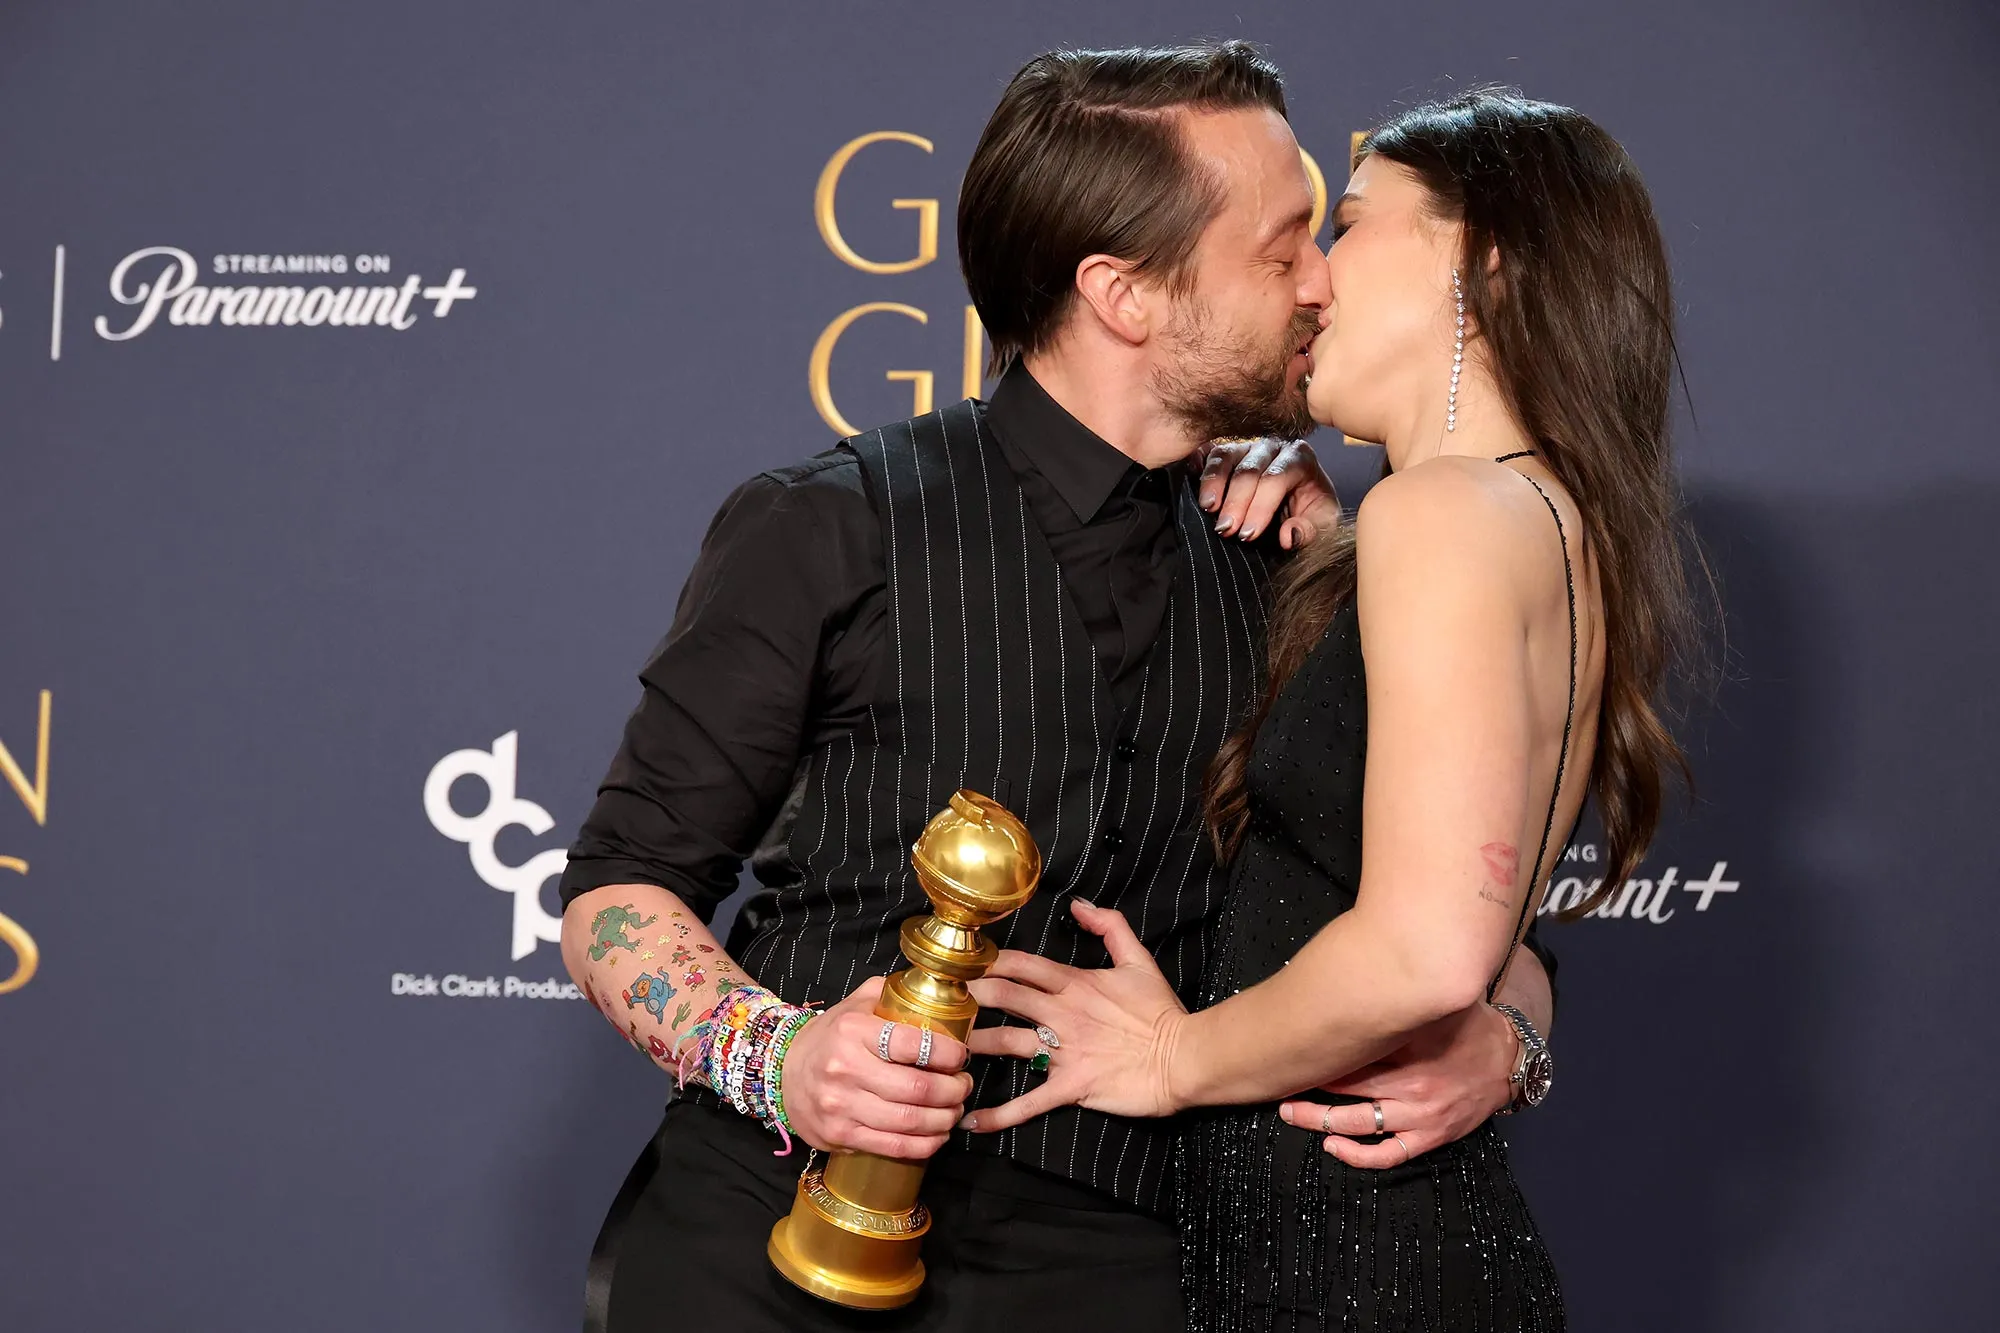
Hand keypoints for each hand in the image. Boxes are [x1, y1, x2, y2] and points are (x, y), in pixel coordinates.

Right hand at [777, 975, 973, 1158]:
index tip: (961, 1056)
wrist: (780, 1072)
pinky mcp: (839, 1136)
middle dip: (954, 1090)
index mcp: (854, 1031)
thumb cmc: (830, 1038)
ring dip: (945, 1119)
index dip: (947, 1054)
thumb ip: (890, 993)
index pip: (913, 1044)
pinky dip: (925, 1145)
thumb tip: (934, 990)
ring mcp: (841, 1106)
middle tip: (964, 1085)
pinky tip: (938, 1135)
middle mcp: (846, 1068)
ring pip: (909, 1121)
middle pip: (917, 1088)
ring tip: (955, 1109)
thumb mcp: (854, 1004)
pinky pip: (893, 1147)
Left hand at [960, 900, 1187, 1131]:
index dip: (989, 962)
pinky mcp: (1070, 1086)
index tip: (963, 963)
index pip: (1021, 965)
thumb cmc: (1161, 1012)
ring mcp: (1064, 1051)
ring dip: (972, 1046)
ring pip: (1006, 1043)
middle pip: (1004, 997)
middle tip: (938, 999)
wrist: (1184, 1058)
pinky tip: (970, 1121)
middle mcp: (1062, 1013)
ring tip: (938, 1051)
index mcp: (1074, 983)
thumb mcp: (1138, 960)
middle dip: (969, 996)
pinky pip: (1029, 1102)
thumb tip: (1078, 905)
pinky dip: (999, 1114)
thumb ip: (1109, 926)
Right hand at [1194, 438, 1340, 548]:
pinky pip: (1211, 456)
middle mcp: (1273, 445)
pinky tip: (1200, 493)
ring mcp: (1248, 445)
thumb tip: (1289, 536)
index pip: (1276, 478)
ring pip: (1226, 458)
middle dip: (1236, 502)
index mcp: (1300, 457)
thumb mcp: (1320, 525)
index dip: (1260, 508)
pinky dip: (1202, 472)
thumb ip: (1310, 531)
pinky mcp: (1228, 452)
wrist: (1299, 502)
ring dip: (1213, 484)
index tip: (1247, 535)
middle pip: (1249, 470)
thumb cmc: (1310, 511)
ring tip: (1208, 509)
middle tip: (1225, 530)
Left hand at [1276, 1003, 1515, 1167]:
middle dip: (1309, 1089)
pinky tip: (1333, 1148)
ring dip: (1321, 1122)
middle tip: (1278, 1085)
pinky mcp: (1432, 1137)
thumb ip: (1399, 1001)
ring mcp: (1422, 1117)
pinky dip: (1359, 1156)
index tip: (1291, 1052)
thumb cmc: (1466, 1025)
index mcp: (1411, 1051)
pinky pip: (1390, 1155)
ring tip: (1291, 1114)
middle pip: (1348, 1091)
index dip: (1319, 1056)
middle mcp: (1413, 1087)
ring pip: (1361, 1126)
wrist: (1511, 1061)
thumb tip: (1357, 974)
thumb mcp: (1433, 1006)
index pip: (1353, 1055)